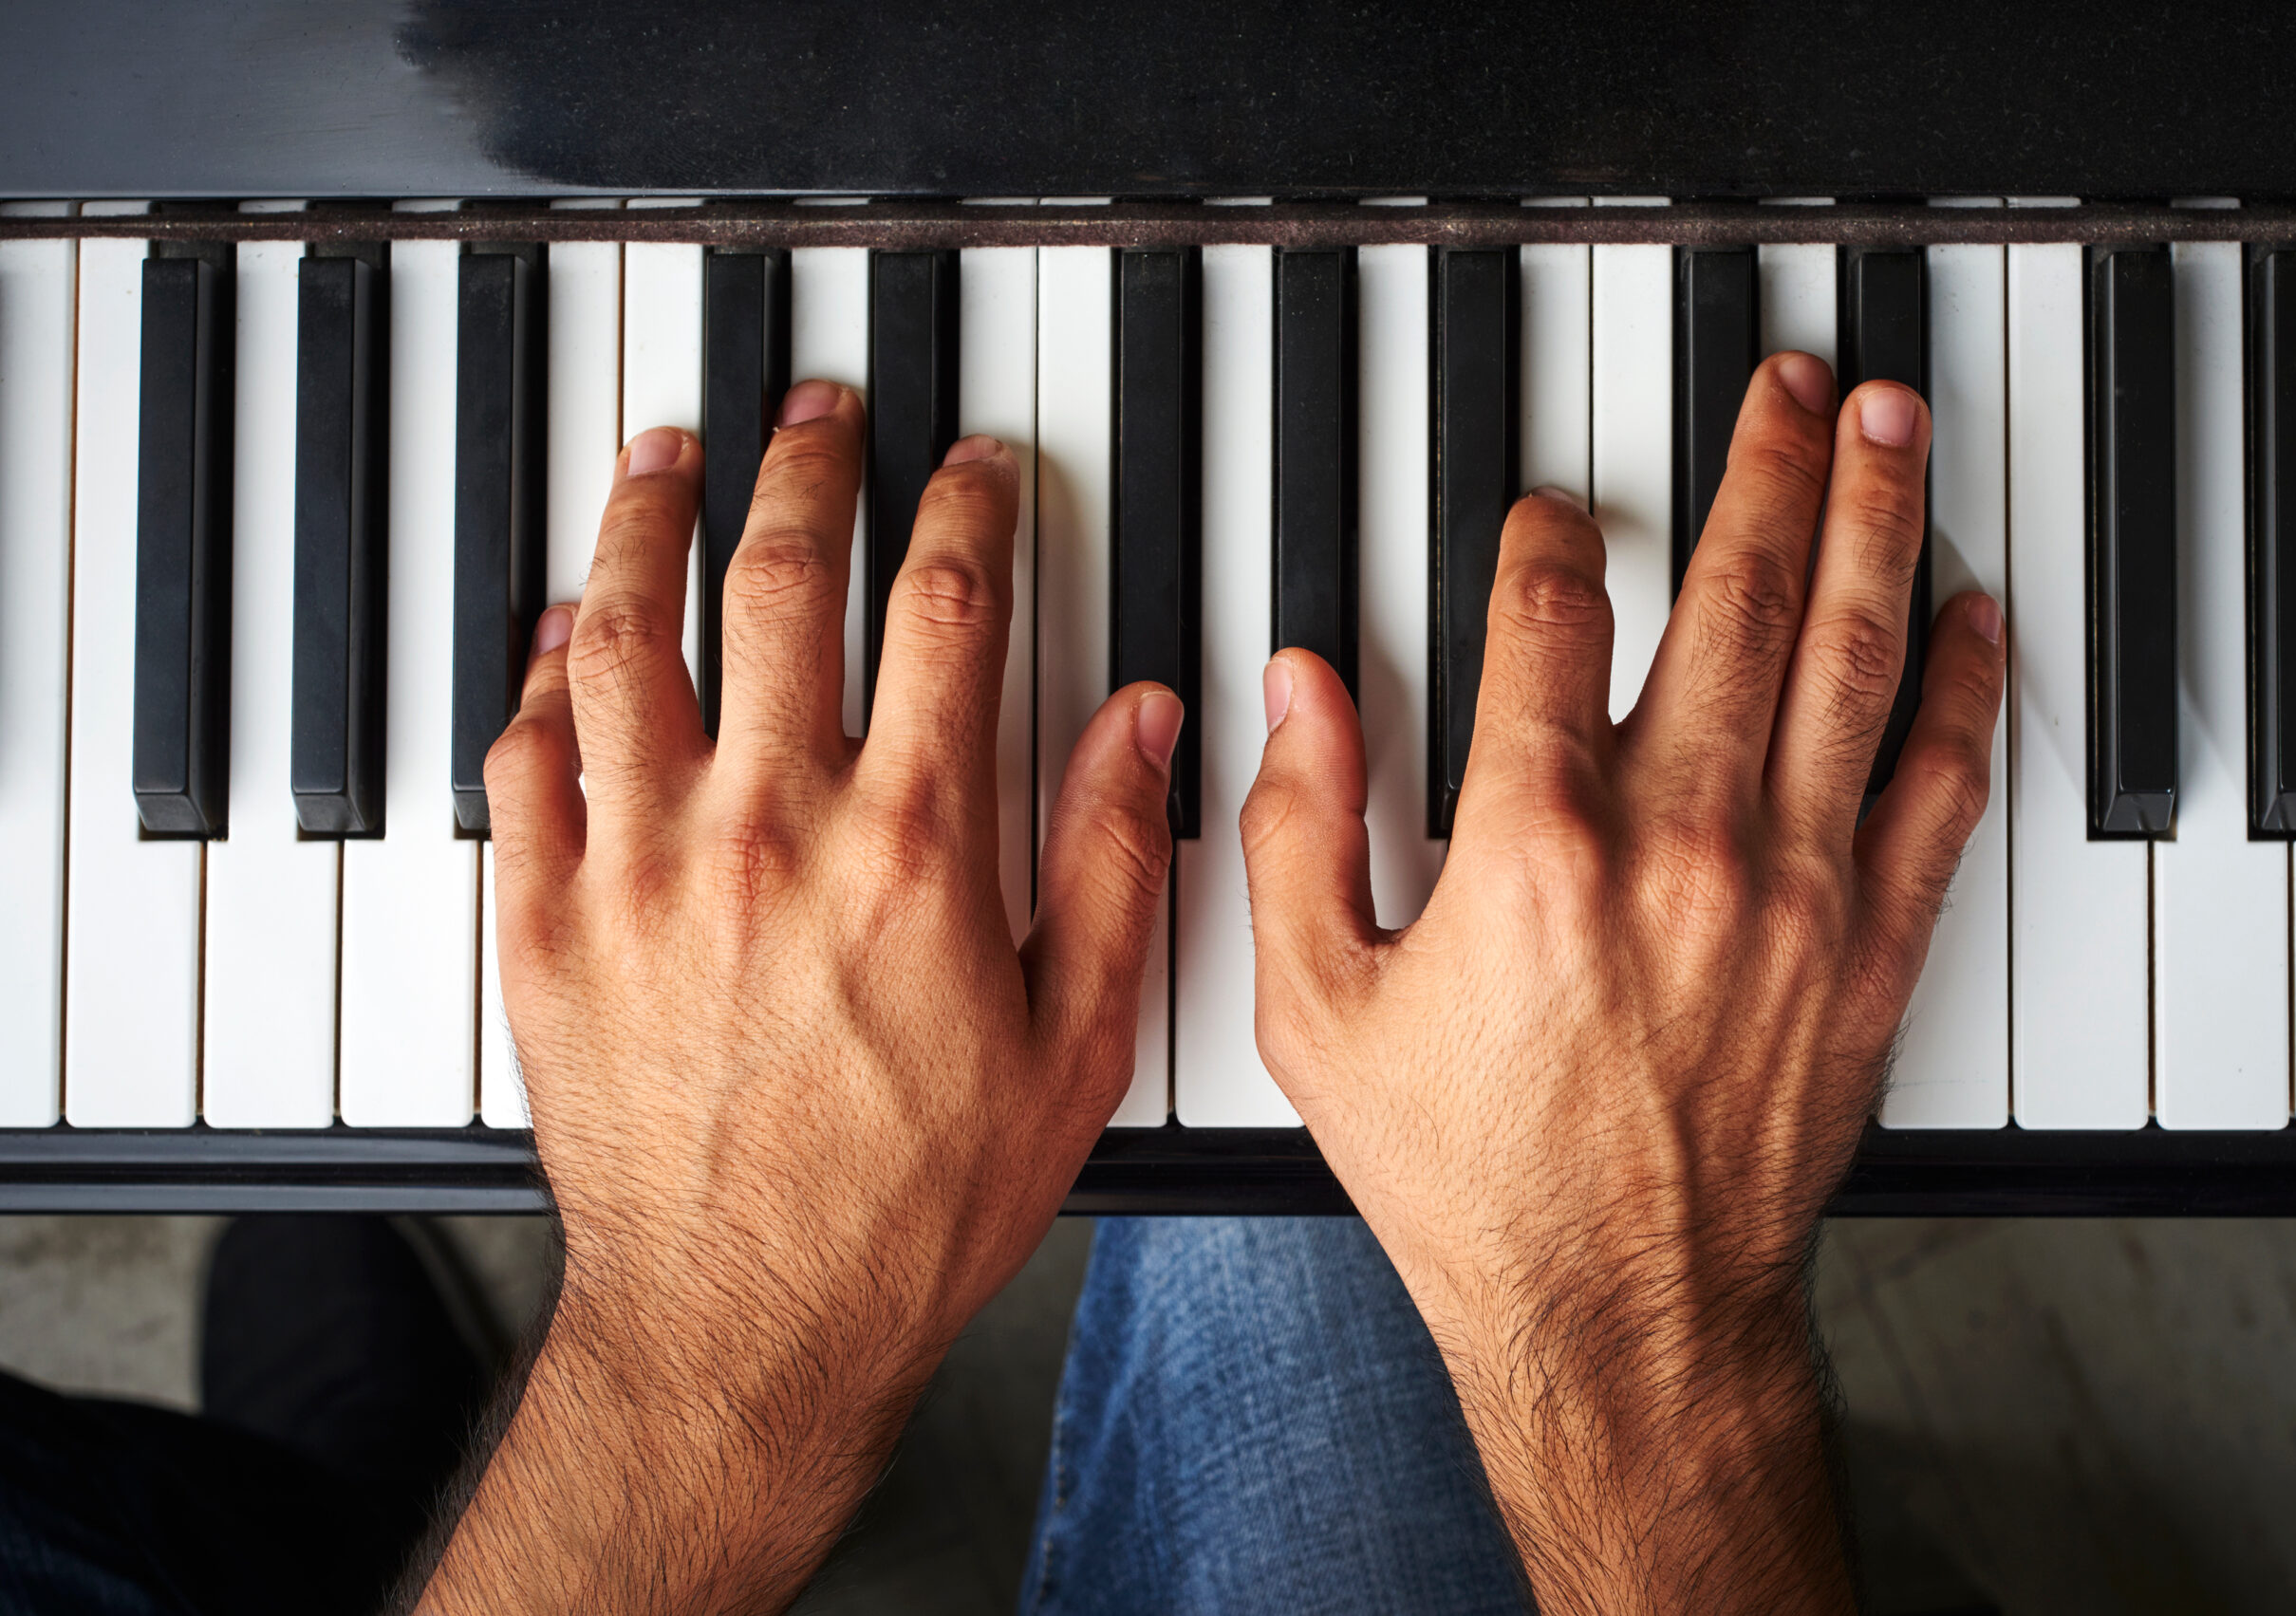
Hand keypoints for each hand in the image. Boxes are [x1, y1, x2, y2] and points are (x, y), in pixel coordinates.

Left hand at [413, 385, 1180, 1614]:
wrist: (746, 1328)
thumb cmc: (910, 1206)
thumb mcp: (1074, 1044)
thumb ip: (1110, 863)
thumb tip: (1140, 725)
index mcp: (912, 846)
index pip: (946, 610)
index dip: (965, 508)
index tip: (970, 470)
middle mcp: (768, 827)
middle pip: (784, 581)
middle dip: (808, 466)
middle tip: (815, 411)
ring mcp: (641, 867)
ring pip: (628, 635)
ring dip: (647, 522)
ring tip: (664, 455)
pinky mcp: (544, 924)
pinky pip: (525, 757)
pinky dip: (539, 675)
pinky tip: (560, 633)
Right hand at [1242, 354, 2002, 1614]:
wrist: (1617, 1320)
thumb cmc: (1473, 1183)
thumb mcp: (1319, 1011)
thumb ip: (1296, 829)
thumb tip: (1295, 691)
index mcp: (1530, 843)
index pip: (1548, 614)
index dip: (1546, 534)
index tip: (1550, 515)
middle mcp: (1677, 841)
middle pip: (1738, 593)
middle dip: (1760, 463)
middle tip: (1781, 382)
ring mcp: (1793, 887)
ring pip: (1852, 654)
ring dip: (1872, 519)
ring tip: (1883, 426)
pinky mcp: (1870, 948)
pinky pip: (1938, 784)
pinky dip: (1963, 686)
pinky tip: (1969, 611)